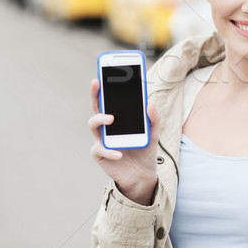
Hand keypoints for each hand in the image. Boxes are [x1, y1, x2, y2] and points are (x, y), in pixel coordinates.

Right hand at [88, 79, 159, 204]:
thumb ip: (154, 117)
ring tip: (111, 119)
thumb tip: (150, 102)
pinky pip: (101, 150)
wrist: (143, 174)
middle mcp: (106, 126)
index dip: (105, 87)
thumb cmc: (145, 149)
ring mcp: (101, 139)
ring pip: (93, 125)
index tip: (104, 73)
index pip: (109, 99)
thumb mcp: (154, 132)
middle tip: (97, 82)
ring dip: (100, 119)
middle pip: (96, 107)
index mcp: (118, 117)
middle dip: (95, 94)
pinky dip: (110, 151)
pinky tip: (120, 153)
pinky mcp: (100, 155)